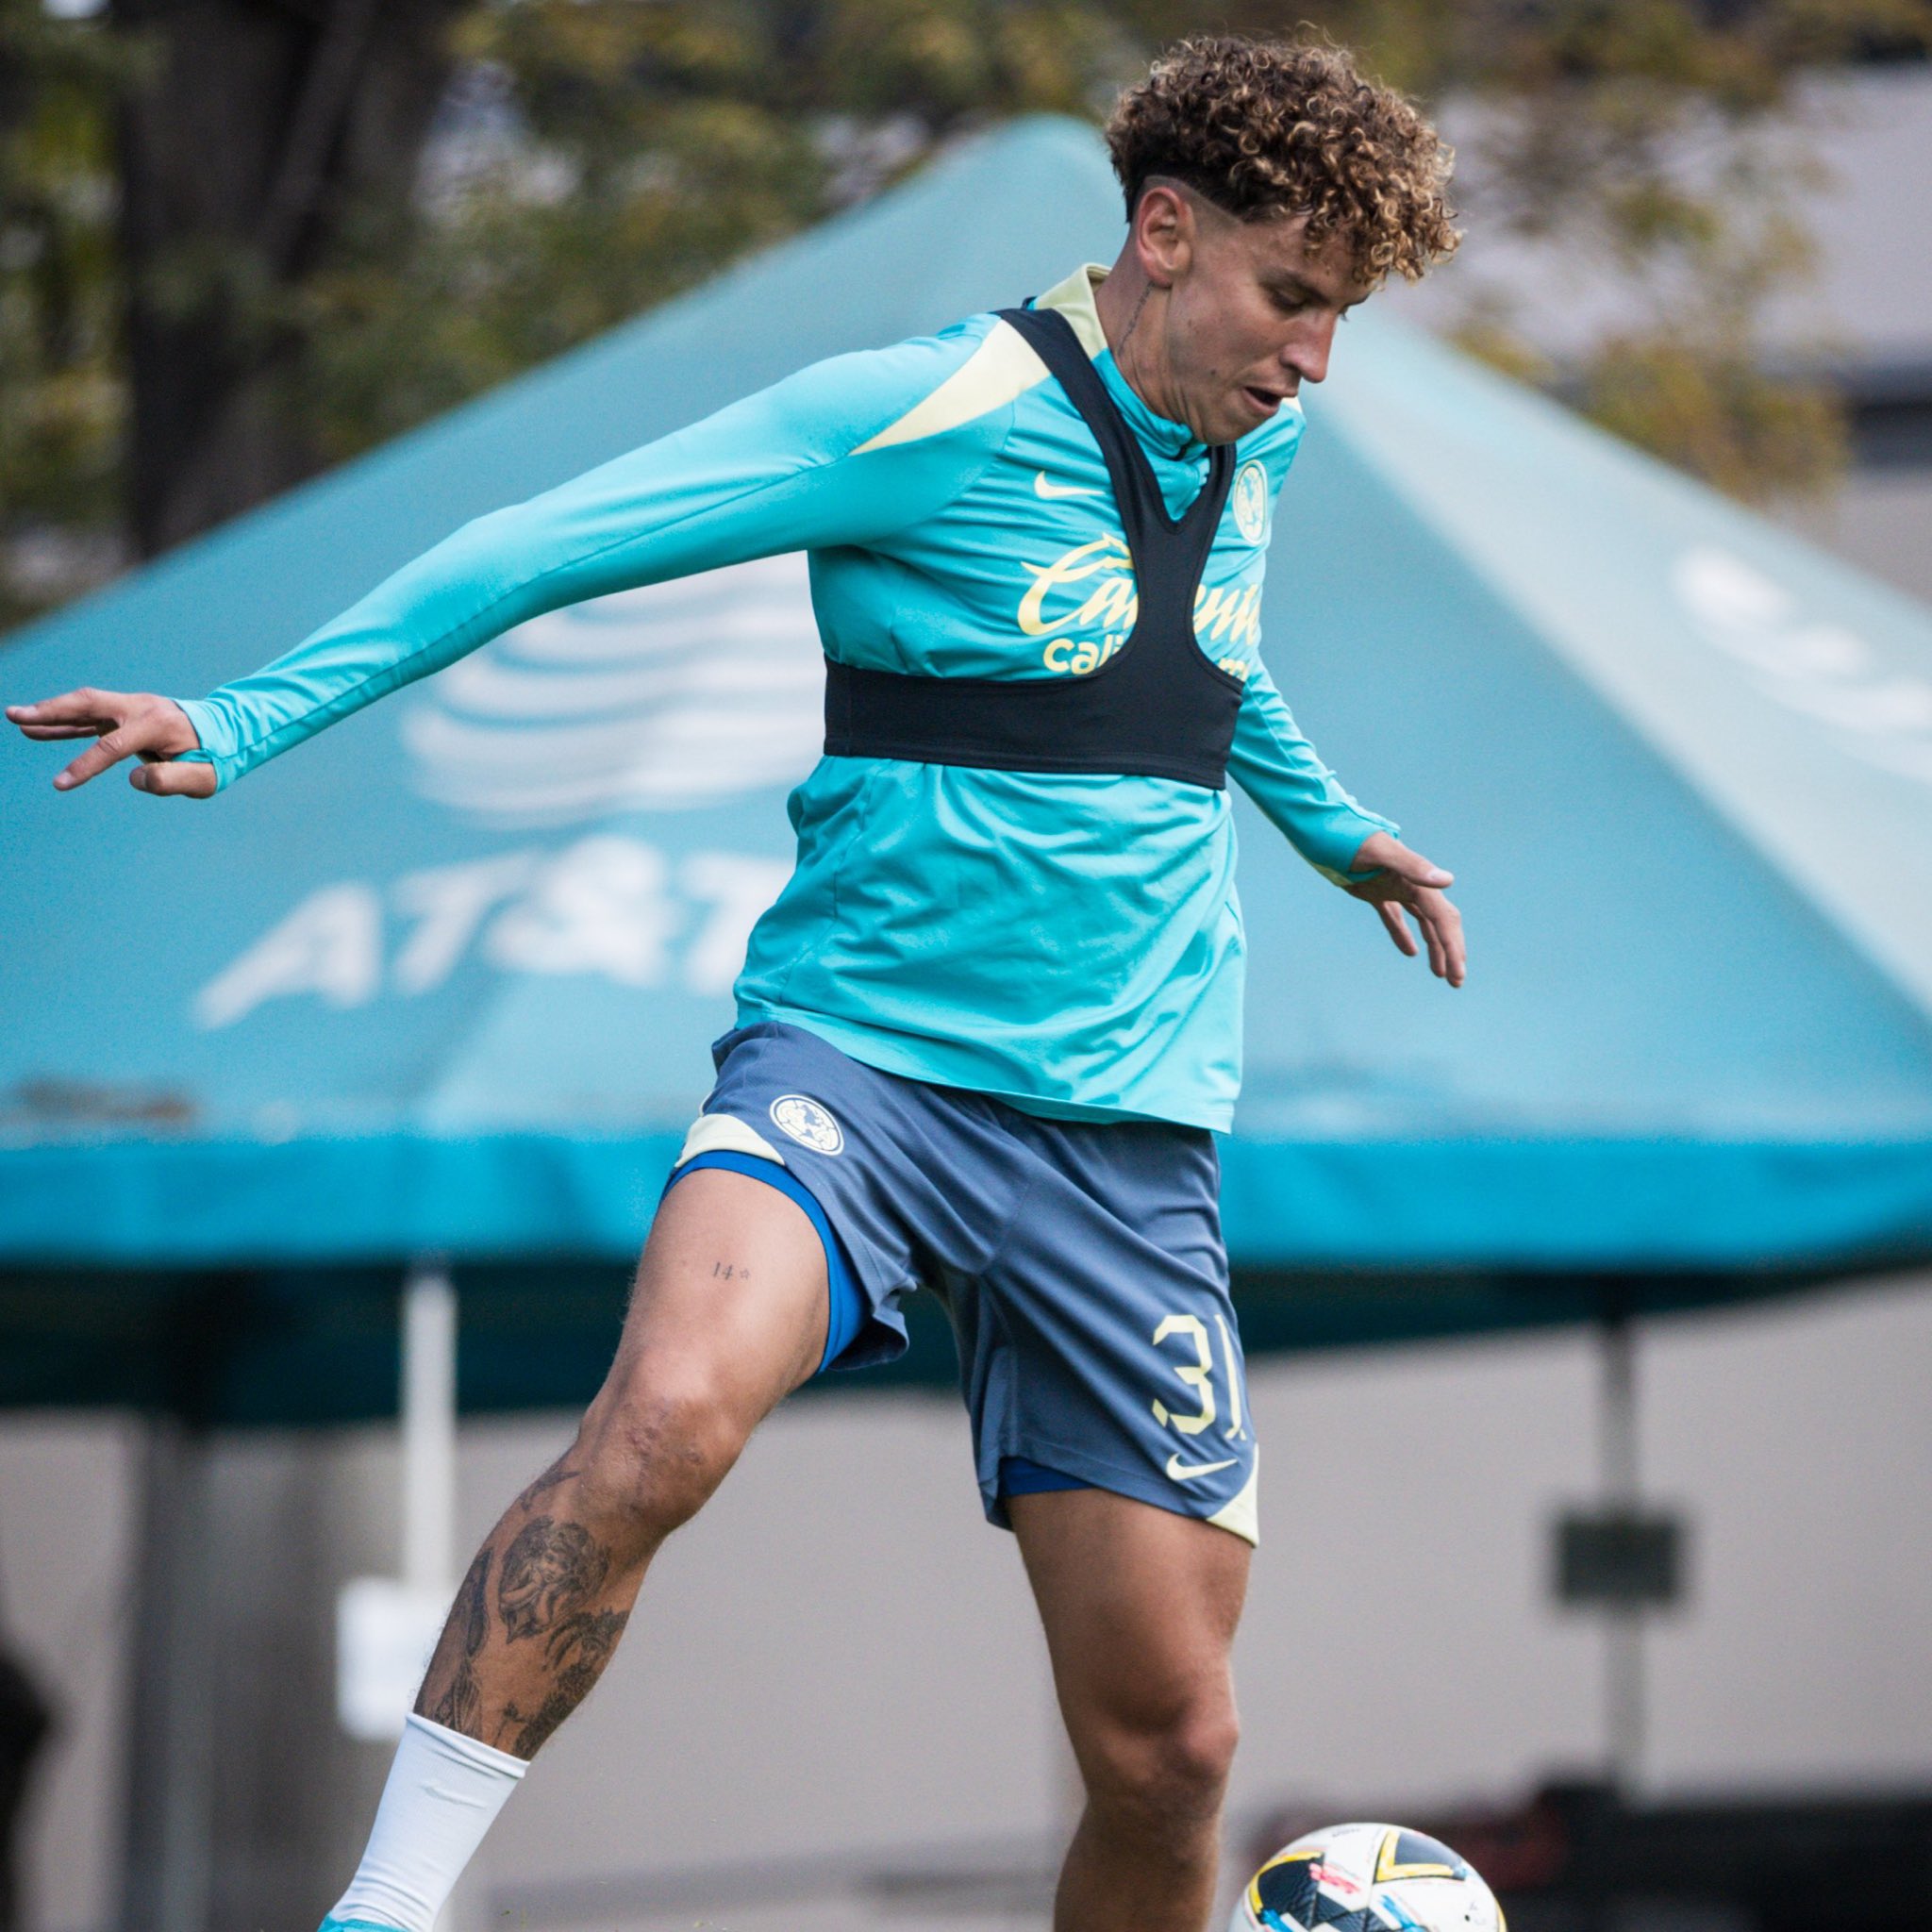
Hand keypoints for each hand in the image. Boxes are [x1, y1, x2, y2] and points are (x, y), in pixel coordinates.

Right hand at [6, 687, 215, 796]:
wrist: (226, 733)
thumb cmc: (214, 759)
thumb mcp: (203, 777)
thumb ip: (172, 780)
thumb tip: (135, 779)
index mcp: (158, 723)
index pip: (113, 745)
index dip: (86, 765)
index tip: (60, 784)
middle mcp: (140, 708)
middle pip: (89, 704)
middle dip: (52, 711)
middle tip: (14, 715)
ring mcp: (132, 707)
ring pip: (84, 706)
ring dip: (50, 712)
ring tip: (16, 718)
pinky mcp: (126, 714)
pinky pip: (89, 717)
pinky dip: (63, 722)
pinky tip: (37, 728)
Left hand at [1343, 831, 1464, 986]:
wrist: (1324, 827)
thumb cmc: (1349, 837)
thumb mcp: (1380, 851)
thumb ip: (1412, 866)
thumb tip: (1448, 881)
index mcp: (1416, 881)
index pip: (1443, 920)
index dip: (1452, 948)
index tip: (1456, 976)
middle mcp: (1411, 884)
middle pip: (1440, 923)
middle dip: (1451, 952)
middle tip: (1456, 981)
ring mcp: (1394, 887)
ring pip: (1422, 923)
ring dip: (1434, 947)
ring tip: (1439, 975)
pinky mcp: (1375, 891)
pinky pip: (1395, 917)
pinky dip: (1402, 935)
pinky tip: (1410, 953)